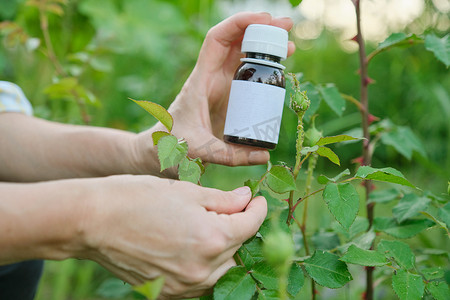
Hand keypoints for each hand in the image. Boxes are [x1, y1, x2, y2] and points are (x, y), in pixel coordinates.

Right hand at [80, 175, 266, 297]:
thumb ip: (224, 200)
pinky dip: (205, 265)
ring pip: (222, 269)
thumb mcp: (187, 191)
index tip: (257, 200)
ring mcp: (184, 285)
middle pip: (238, 248)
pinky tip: (194, 247)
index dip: (258, 209)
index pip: (251, 225)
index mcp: (212, 238)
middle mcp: (203, 268)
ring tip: (213, 228)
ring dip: (225, 249)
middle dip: (241, 227)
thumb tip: (247, 199)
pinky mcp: (168, 292)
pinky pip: (199, 282)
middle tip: (234, 210)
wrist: (94, 221)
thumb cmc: (138, 198)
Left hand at [138, 12, 294, 167]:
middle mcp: (211, 77)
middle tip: (287, 28)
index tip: (264, 20)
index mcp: (201, 80)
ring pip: (243, 55)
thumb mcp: (199, 149)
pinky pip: (246, 73)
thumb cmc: (172, 144)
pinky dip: (263, 66)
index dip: (239, 24)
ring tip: (289, 46)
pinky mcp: (227, 96)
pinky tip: (279, 68)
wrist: (161, 149)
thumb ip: (229, 155)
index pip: (217, 40)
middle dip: (260, 30)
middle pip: (235, 42)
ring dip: (264, 46)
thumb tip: (265, 156)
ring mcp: (220, 85)